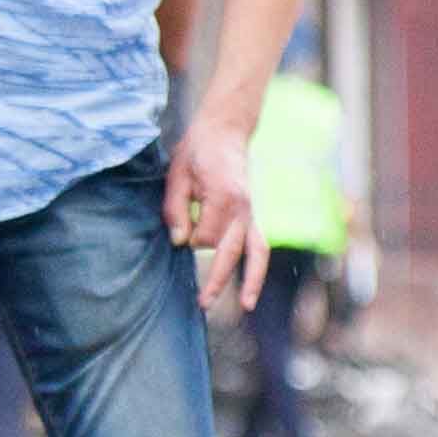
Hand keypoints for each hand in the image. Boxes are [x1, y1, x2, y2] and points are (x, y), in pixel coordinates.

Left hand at [166, 114, 261, 314]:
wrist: (225, 131)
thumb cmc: (196, 152)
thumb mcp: (177, 176)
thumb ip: (177, 210)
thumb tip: (181, 243)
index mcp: (224, 196)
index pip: (205, 236)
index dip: (189, 236)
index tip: (180, 226)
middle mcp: (244, 208)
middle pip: (231, 252)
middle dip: (217, 280)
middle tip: (202, 304)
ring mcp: (253, 212)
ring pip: (257, 253)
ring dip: (251, 281)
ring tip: (245, 306)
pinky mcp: (254, 215)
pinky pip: (261, 245)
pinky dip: (257, 268)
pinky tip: (250, 288)